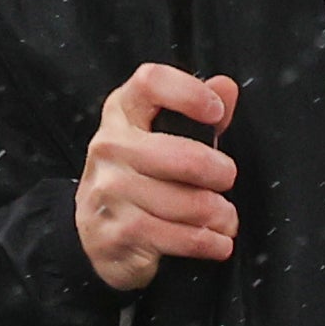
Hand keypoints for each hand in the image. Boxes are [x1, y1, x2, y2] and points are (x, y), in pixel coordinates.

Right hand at [77, 64, 242, 290]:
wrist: (96, 232)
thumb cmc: (142, 175)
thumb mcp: (166, 137)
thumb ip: (196, 113)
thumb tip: (226, 87)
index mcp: (122, 113)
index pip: (150, 83)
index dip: (188, 93)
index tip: (215, 112)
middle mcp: (108, 147)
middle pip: (175, 154)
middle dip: (215, 171)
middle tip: (228, 179)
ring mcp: (105, 192)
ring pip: (176, 202)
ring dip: (213, 213)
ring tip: (226, 218)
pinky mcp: (110, 234)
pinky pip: (168, 236)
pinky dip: (202, 241)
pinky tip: (216, 242)